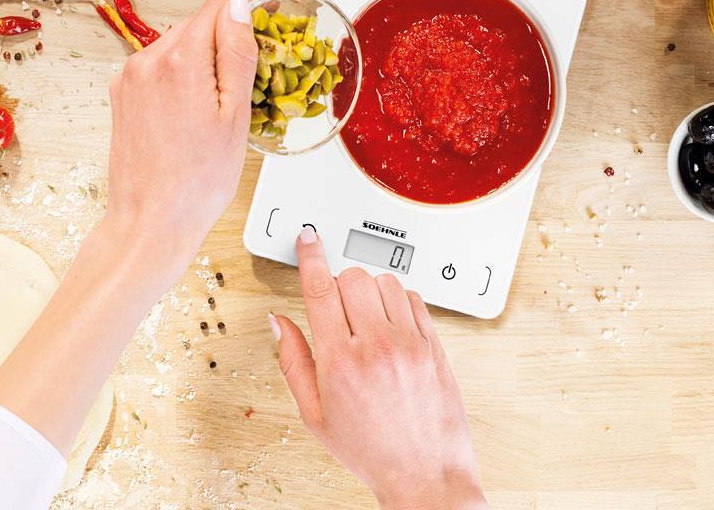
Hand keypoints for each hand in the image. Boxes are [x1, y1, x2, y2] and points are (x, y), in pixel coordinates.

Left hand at [99, 0, 257, 291]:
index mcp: (179, 61)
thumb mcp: (235, 115)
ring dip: (204, 58)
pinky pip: (159, 69)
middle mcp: (146, 61)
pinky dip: (182, 76)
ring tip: (225, 97)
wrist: (150, 222)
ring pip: (177, 46)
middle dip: (226, 37)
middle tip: (254, 67)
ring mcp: (129, 78)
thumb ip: (237, 52)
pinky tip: (198, 109)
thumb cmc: (196, 182)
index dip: (247, 8)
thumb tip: (240, 6)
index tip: (267, 18)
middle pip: (196, 25)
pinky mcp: (122, 96)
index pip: (217, 7)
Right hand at [271, 229, 485, 509]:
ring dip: (371, 292)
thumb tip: (279, 322)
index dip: (311, 256)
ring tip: (367, 321)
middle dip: (340, 284)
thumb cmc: (370, 450)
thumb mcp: (315, 414)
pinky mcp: (434, 346)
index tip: (308, 238)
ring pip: (386, 282)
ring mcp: (410, 344)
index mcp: (340, 362)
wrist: (424, 475)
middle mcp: (376, 347)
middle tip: (339, 309)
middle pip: (353, 278)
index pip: (320, 289)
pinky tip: (392, 326)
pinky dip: (399, 303)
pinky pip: (414, 299)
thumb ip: (293, 361)